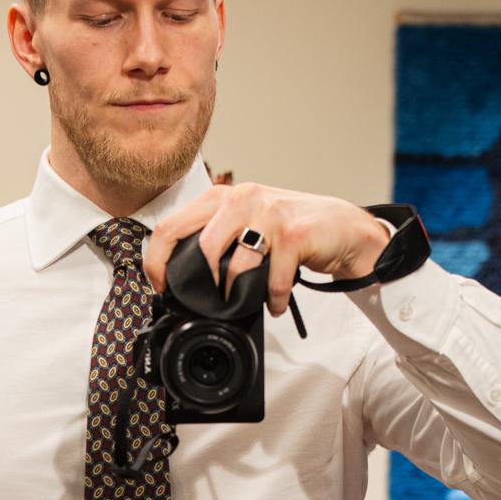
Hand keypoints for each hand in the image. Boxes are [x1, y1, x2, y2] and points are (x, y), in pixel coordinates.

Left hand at [141, 179, 389, 318]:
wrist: (343, 229)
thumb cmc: (291, 230)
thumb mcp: (247, 224)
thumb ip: (219, 238)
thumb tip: (183, 273)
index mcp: (223, 196)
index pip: (172, 225)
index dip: (157, 260)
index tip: (160, 285)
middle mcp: (242, 198)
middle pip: (199, 246)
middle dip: (196, 283)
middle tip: (200, 302)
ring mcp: (268, 214)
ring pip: (235, 266)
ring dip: (237, 296)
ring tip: (244, 303)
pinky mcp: (293, 235)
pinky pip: (272, 280)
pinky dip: (273, 300)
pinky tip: (275, 303)